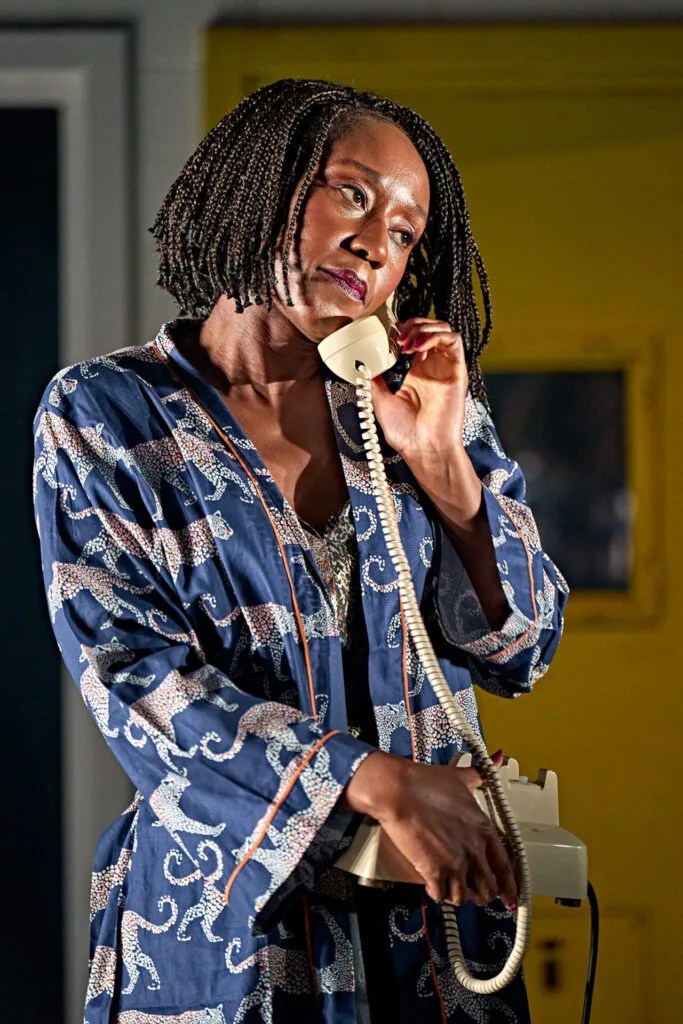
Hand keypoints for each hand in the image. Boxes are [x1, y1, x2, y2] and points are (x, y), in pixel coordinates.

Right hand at [343, 751, 517, 907]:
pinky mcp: (433, 871)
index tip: (509, 896)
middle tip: (477, 893)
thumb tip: (498, 758)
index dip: (509, 886)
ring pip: (464, 897)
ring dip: (460, 896)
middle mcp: (473, 849)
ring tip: (453, 890)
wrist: (398, 791)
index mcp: (484, 829)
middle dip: (484, 894)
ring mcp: (454, 863)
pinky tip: (435, 887)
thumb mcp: (459, 777)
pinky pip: (441, 895)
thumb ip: (481, 774)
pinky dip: (439, 894)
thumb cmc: (426, 782)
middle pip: (488, 888)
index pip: (505, 867)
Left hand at [370, 318, 468, 464]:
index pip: (416, 337)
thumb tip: (362, 365)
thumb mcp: (381, 402)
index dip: (404, 330)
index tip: (388, 335)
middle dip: (413, 324)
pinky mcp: (457, 372)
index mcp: (418, 372)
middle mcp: (434, 367)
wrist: (422, 449)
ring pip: (444, 329)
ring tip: (407, 341)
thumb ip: (374, 382)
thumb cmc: (405, 434)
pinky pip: (455, 341)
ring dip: (424, 327)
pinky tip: (418, 346)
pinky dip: (436, 335)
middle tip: (398, 336)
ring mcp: (446, 368)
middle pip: (431, 328)